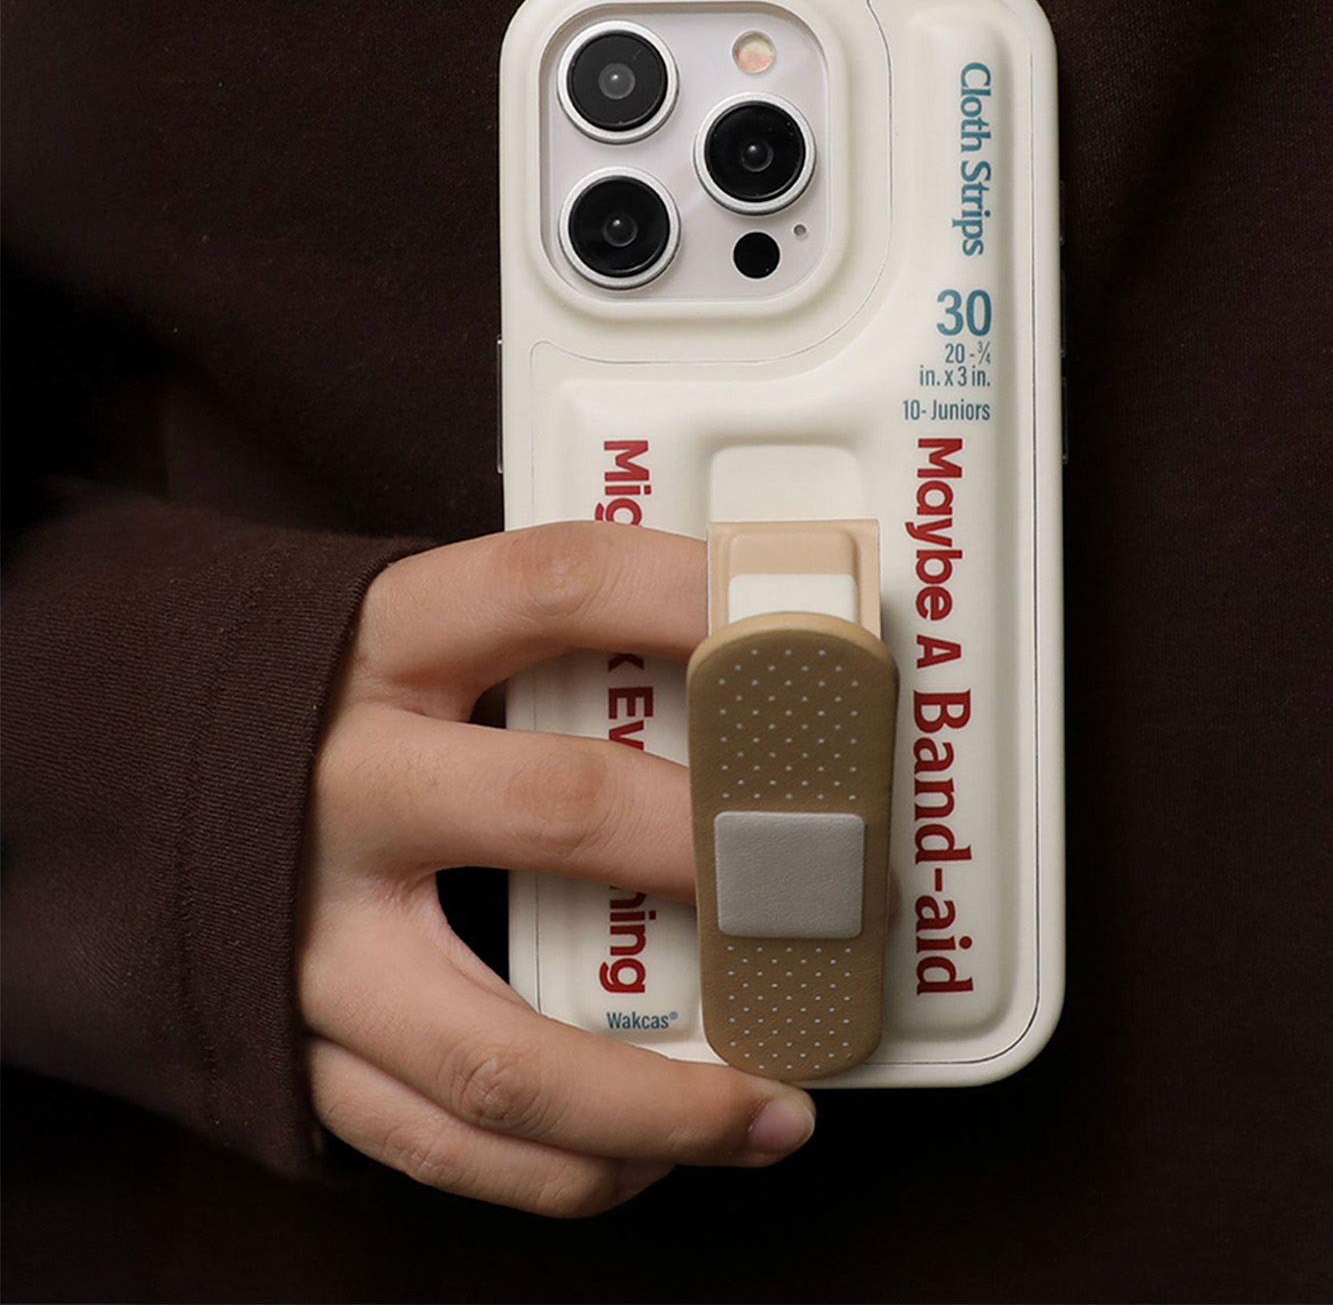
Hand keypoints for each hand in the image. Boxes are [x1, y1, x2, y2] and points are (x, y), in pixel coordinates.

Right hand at [300, 522, 815, 1215]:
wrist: (82, 765)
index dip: (684, 595)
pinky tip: (657, 1156)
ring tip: (780, 1106)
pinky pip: (437, 1145)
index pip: (550, 583)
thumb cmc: (297, 700)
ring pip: (497, 1054)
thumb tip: (729, 650)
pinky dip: (565, 1169)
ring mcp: (306, 937)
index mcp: (374, 645)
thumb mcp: (386, 633)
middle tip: (829, 879)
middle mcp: (339, 785)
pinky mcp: (289, 1048)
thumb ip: (521, 645)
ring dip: (659, 1099)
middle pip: (556, 813)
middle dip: (714, 852)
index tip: (801, 628)